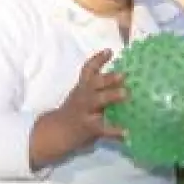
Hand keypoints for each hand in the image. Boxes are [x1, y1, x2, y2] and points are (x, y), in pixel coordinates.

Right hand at [30, 50, 127, 167]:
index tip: (109, 51)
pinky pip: (103, 128)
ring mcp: (85, 111)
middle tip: (123, 75)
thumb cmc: (75, 111)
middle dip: (108, 78)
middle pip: (94, 83)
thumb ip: (98, 87)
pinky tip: (126, 132)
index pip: (88, 70)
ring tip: (126, 94)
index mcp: (83, 87)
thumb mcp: (82, 94)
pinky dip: (115, 130)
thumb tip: (125, 79)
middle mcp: (83, 96)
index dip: (98, 59)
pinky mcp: (88, 127)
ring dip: (111, 96)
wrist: (56, 131)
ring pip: (97, 100)